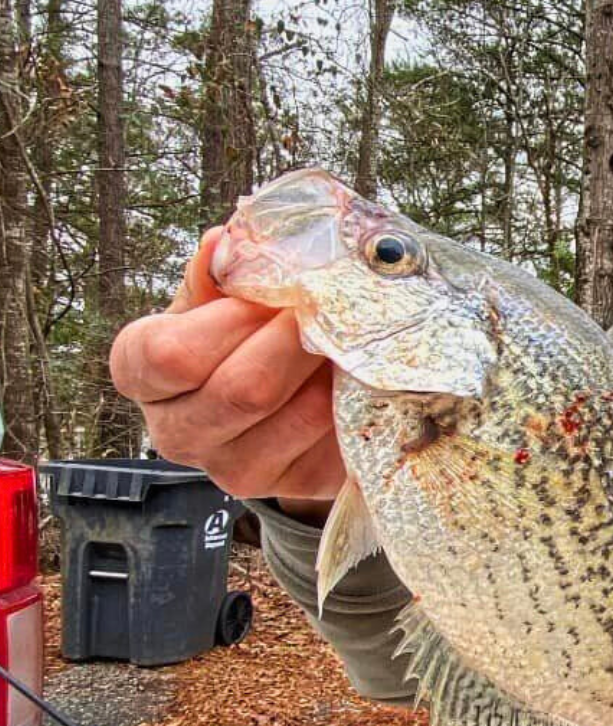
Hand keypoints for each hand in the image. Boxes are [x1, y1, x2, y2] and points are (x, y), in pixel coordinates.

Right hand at [109, 228, 343, 513]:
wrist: (281, 394)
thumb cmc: (239, 333)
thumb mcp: (219, 298)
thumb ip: (219, 275)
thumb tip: (223, 242)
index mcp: (141, 373)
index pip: (170, 356)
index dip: (228, 321)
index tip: (270, 296)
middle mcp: (176, 431)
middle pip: (241, 390)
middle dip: (292, 342)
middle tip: (327, 307)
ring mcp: (233, 468)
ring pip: (296, 415)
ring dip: (330, 369)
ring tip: (349, 335)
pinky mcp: (292, 483)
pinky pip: (332, 437)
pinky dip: (354, 398)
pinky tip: (359, 373)